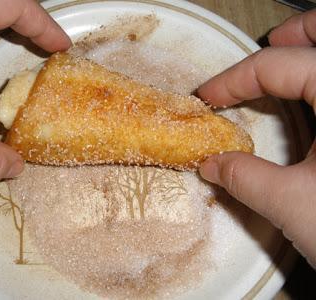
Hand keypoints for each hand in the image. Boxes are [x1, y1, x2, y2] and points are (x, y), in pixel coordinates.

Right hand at [197, 9, 315, 267]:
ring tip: (285, 66)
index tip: (207, 98)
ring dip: (311, 52)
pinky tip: (310, 101)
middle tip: (264, 49)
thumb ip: (243, 179)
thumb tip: (210, 165)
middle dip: (293, 34)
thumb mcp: (293, 204)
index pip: (280, 65)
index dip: (233, 80)